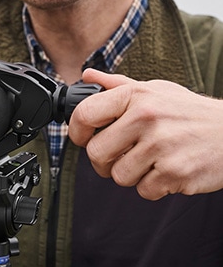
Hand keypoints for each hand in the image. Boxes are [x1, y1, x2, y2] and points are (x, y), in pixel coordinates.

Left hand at [68, 68, 222, 199]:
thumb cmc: (189, 111)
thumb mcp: (155, 90)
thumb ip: (118, 85)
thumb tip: (88, 76)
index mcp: (136, 96)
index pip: (85, 114)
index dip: (76, 131)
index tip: (81, 138)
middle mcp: (145, 118)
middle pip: (97, 153)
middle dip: (103, 161)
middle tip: (117, 157)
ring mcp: (161, 146)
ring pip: (119, 176)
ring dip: (130, 174)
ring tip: (149, 161)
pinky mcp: (176, 173)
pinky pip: (144, 190)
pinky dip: (152, 186)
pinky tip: (166, 170)